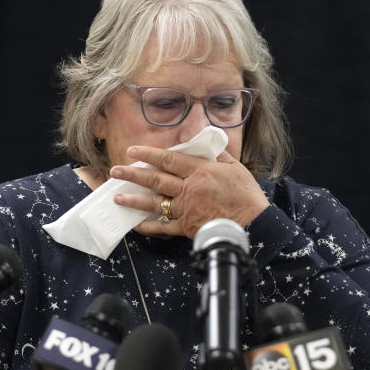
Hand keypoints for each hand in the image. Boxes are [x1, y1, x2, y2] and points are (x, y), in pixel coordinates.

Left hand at [110, 145, 269, 238]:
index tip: (132, 151)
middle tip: (115, 171)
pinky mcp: (187, 227)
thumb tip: (208, 142)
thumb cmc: (246, 195)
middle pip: (156, 179)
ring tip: (117, 197)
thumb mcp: (235, 168)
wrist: (253, 223)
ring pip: (155, 203)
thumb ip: (218, 155)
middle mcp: (189, 188)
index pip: (169, 160)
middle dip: (133, 174)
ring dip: (134, 199)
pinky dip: (149, 226)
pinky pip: (164, 227)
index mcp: (199, 171)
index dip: (149, 154)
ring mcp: (186, 209)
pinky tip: (136, 224)